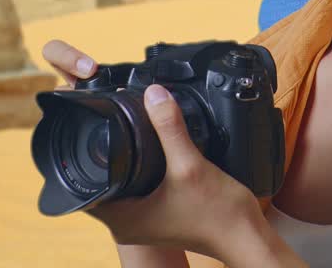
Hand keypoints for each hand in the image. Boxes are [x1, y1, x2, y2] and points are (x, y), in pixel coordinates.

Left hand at [39, 39, 267, 262]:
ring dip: (124, 165)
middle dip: (106, 156)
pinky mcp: (159, 219)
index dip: (86, 159)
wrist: (246, 236)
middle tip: (112, 127)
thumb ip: (170, 128)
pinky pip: (138, 193)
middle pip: (101, 184)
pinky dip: (141, 174)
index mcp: (124, 219)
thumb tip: (154, 95)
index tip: (93, 132)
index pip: (85, 188)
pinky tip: (154, 157)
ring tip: (131, 137)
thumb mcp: (190, 165)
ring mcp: (144, 224)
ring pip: (120, 188)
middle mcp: (128, 226)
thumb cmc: (218, 214)